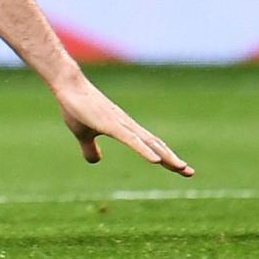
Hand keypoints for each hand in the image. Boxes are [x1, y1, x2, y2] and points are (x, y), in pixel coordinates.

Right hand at [53, 72, 193, 175]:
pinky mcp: (111, 125)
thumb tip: (96, 160)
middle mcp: (128, 126)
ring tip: (180, 167)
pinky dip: (146, 151)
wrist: (68, 86)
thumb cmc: (76, 106)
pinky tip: (156, 160)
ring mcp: (121, 124)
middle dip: (172, 159)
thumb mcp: (83, 134)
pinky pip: (132, 140)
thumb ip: (90, 148)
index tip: (179, 169)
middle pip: (156, 145)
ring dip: (165, 156)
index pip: (150, 145)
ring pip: (148, 144)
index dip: (165, 157)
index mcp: (124, 129)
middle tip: (190, 172)